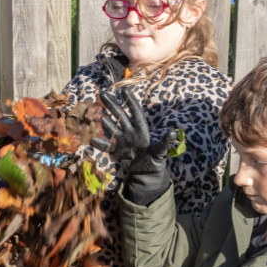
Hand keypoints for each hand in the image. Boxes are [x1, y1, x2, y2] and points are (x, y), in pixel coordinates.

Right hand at [95, 89, 176, 205]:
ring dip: (106, 122)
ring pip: (112, 128)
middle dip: (112, 105)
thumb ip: (164, 143)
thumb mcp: (160, 153)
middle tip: (103, 93)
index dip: (130, 102)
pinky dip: (100, 144)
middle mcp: (130, 133)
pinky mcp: (116, 150)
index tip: (123, 90)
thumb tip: (172, 132)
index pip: (135, 113)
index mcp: (141, 131)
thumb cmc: (155, 163)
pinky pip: (107, 145)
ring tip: (99, 115)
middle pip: (120, 116)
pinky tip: (93, 140)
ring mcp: (122, 141)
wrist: (146, 175)